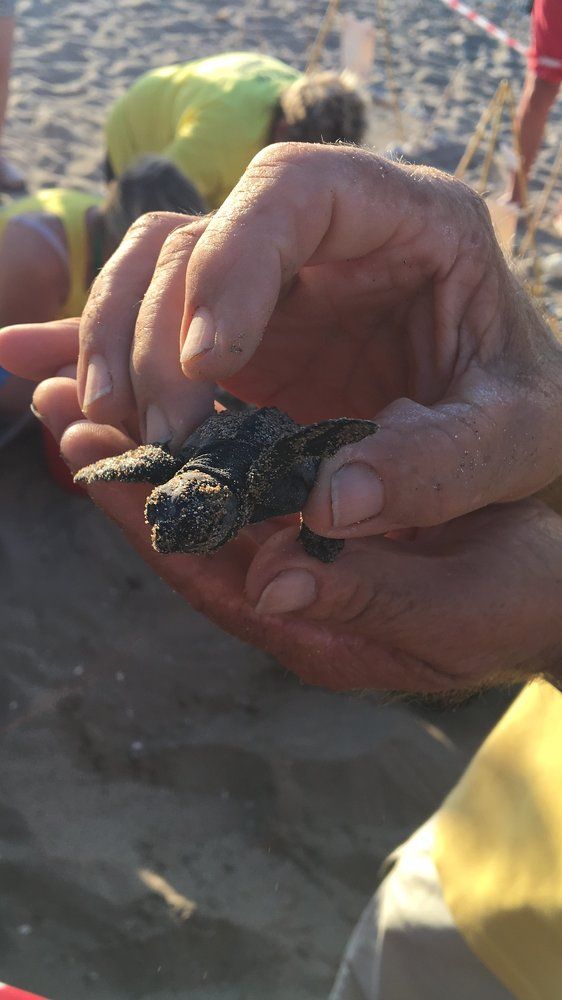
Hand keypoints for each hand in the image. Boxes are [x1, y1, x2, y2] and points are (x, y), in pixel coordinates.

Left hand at [22, 376, 561, 693]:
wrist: (548, 591)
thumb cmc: (517, 602)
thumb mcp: (463, 606)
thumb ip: (374, 595)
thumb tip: (278, 582)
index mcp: (316, 627)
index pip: (209, 574)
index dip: (150, 518)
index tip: (94, 456)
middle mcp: (289, 596)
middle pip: (183, 538)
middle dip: (122, 473)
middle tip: (60, 403)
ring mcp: (296, 559)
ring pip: (202, 503)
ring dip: (147, 446)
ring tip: (84, 385)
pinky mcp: (312, 524)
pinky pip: (240, 480)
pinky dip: (199, 437)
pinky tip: (167, 389)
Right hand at [70, 143, 561, 538]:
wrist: (502, 438)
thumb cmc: (522, 418)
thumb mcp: (518, 441)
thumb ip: (443, 465)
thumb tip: (329, 502)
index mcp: (414, 221)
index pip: (299, 188)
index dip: (237, 261)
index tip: (212, 363)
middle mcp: (329, 240)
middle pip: (202, 236)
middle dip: (159, 334)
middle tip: (165, 438)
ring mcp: (275, 288)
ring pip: (155, 271)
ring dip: (114, 345)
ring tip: (108, 429)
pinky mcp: (240, 340)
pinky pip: (150, 328)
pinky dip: (104, 361)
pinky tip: (69, 398)